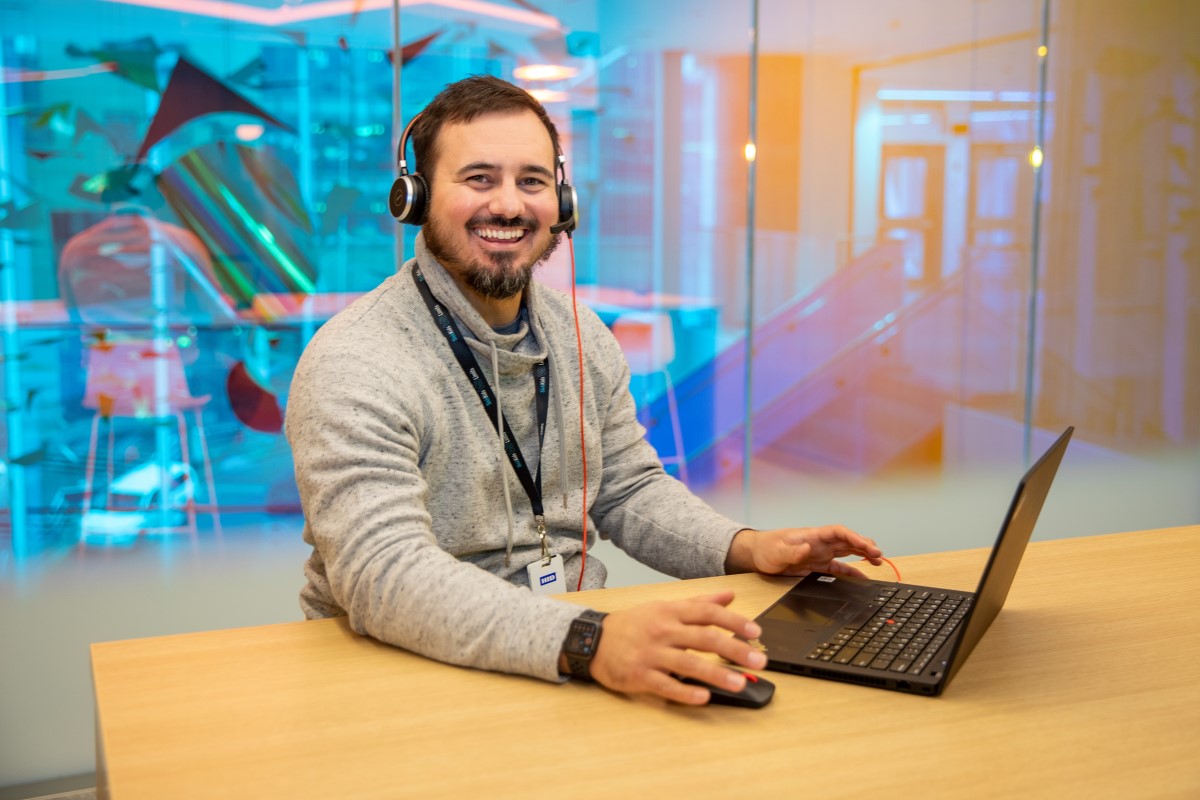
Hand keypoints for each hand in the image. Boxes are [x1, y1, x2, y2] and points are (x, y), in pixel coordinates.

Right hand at [587, 590, 765, 704]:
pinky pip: (666, 686)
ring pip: (688, 664)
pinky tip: (704, 698)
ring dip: (716, 674)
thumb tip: (729, 595)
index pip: (707, 613)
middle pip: (703, 638)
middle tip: (758, 660)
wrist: (593, 639)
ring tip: (738, 683)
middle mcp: (663, 630)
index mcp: (670, 612)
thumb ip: (699, 603)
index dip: (733, 621)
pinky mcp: (640, 675)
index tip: (755, 631)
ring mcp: (651, 653)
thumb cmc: (634, 624)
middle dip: (734, 649)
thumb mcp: (664, 607)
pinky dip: (685, 692)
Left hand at [725, 525, 882, 577]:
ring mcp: (820, 554)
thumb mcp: (776, 551)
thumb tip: (808, 548)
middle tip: (879, 555)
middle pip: (847, 541)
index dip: (854, 537)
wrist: (757, 555)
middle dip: (864, 545)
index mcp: (812, 536)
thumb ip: (792, 551)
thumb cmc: (766, 548)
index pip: (838, 532)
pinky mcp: (817, 566)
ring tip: (878, 561)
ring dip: (862, 555)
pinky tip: (861, 577)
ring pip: (846, 552)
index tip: (866, 544)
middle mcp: (819, 543)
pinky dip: (850, 572)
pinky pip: (838, 569)